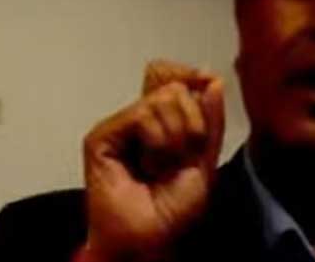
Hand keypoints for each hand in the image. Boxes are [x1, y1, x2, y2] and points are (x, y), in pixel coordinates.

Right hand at [81, 60, 224, 261]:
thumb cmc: (173, 209)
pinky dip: (157, 140)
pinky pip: (141, 114)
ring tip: (163, 166)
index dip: (191, 77)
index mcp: (165, 122)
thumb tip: (212, 79)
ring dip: (176, 137)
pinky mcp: (102, 136)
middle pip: (173, 85)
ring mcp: (121, 126)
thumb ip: (211, 121)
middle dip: (192, 122)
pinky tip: (149, 164)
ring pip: (162, 98)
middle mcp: (141, 119)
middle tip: (183, 155)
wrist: (151, 238)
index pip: (174, 77)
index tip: (207, 86)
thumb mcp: (205, 160)